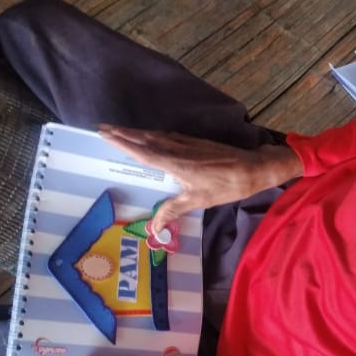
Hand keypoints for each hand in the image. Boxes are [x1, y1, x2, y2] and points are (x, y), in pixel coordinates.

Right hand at [97, 126, 302, 228]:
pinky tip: (150, 135)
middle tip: (101, 128)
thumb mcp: (200, 201)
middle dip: (123, 133)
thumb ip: (173, 210)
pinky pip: (168, 135)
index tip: (104, 134)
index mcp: (177, 162)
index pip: (144, 151)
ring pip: (156, 135)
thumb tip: (153, 227)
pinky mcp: (196, 142)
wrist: (254, 168)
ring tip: (118, 131)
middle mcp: (179, 149)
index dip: (123, 142)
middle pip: (145, 138)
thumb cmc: (228, 186)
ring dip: (136, 132)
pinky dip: (153, 134)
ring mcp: (188, 143)